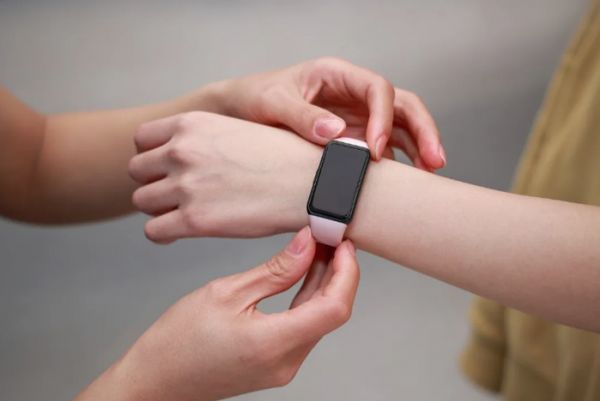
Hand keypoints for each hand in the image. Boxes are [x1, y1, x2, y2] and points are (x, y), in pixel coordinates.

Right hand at [91, 228, 358, 400]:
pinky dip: (307, 298)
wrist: (156, 379)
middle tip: (329, 238)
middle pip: (333, 312)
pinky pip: (304, 327)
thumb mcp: (226, 293)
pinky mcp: (276, 363)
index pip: (335, 306)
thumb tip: (306, 245)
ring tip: (317, 249)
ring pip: (319, 318)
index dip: (347, 271)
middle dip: (338, 271)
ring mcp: (283, 366)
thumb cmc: (178, 341)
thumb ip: (275, 270)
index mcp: (274, 344)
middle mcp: (286, 362)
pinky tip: (303, 274)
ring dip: (323, 283)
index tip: (342, 243)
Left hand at [129, 111, 320, 242]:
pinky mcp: (194, 220)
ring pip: (143, 202)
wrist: (313, 183)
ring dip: (159, 209)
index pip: (141, 138)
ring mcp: (185, 186)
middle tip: (176, 194)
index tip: (166, 168)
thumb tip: (188, 155)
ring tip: (182, 214)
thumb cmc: (287, 158)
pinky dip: (164, 234)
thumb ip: (206, 139)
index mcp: (192, 123)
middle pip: (137, 171)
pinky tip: (180, 233)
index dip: (151, 155)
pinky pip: (153, 231)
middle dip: (153, 182)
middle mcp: (182, 151)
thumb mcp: (239, 130)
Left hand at [219, 57, 444, 167]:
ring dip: (418, 149)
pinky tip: (405, 185)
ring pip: (401, 127)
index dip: (384, 117)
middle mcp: (353, 95)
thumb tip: (335, 134)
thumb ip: (302, 116)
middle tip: (434, 160)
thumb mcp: (273, 102)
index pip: (377, 89)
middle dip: (422, 130)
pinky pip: (385, 148)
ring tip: (428, 177)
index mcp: (337, 75)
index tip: (376, 149)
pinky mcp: (353, 138)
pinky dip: (398, 164)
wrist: (240, 112)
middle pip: (402, 105)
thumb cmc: (254, 98)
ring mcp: (356, 117)